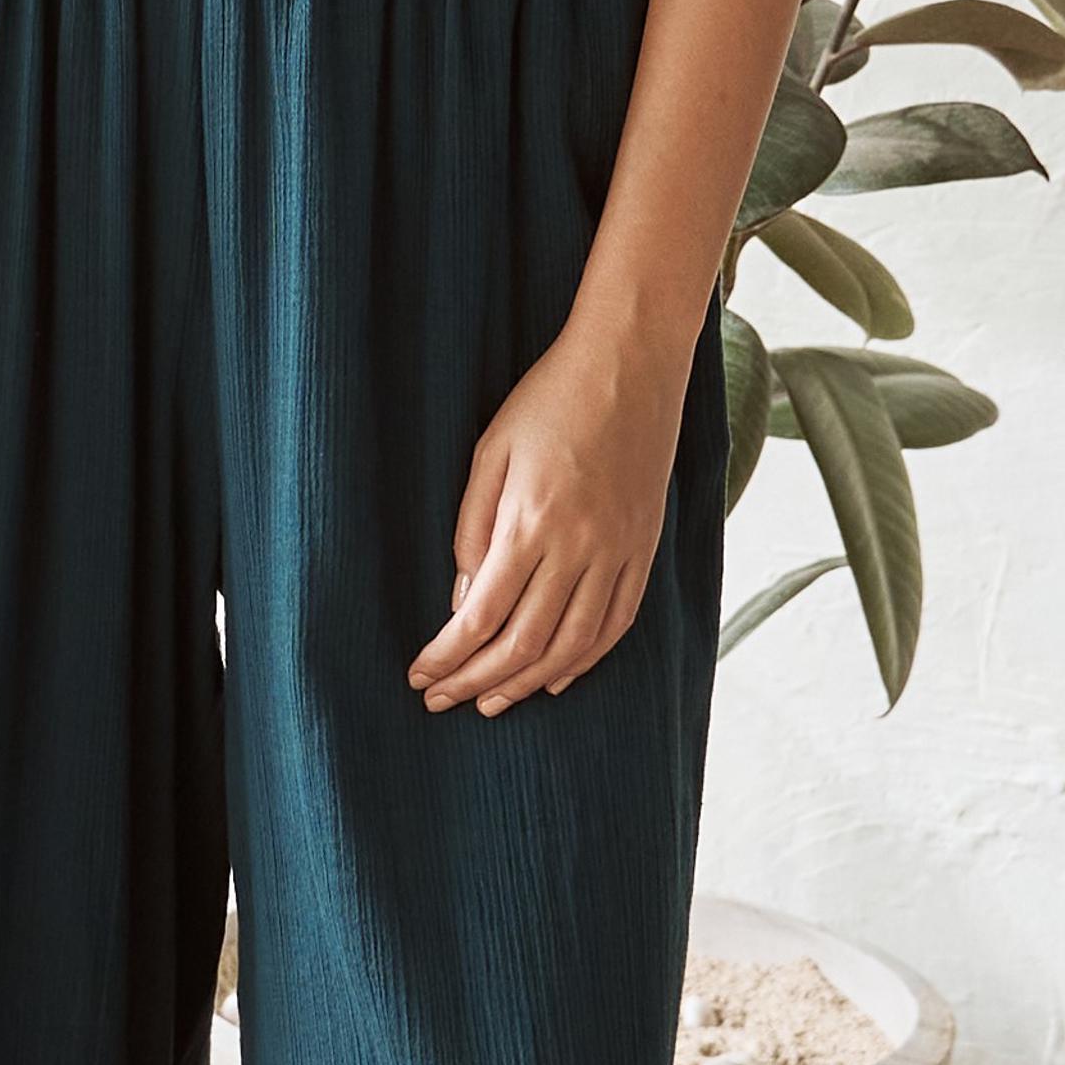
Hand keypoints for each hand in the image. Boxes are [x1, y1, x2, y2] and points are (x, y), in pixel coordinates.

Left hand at [408, 311, 688, 714]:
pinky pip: (618, 623)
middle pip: (524, 644)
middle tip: (443, 701)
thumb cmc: (548, 400)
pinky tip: (558, 677)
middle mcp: (580, 549)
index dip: (447, 657)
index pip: (481, 617)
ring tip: (493, 701)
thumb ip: (471, 530)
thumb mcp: (490, 453)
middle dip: (477, 681)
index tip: (420, 676)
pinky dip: (587, 660)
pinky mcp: (645, 548)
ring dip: (529, 683)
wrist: (631, 362)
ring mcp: (620, 552)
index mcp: (532, 523)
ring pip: (574, 646)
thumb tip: (461, 601)